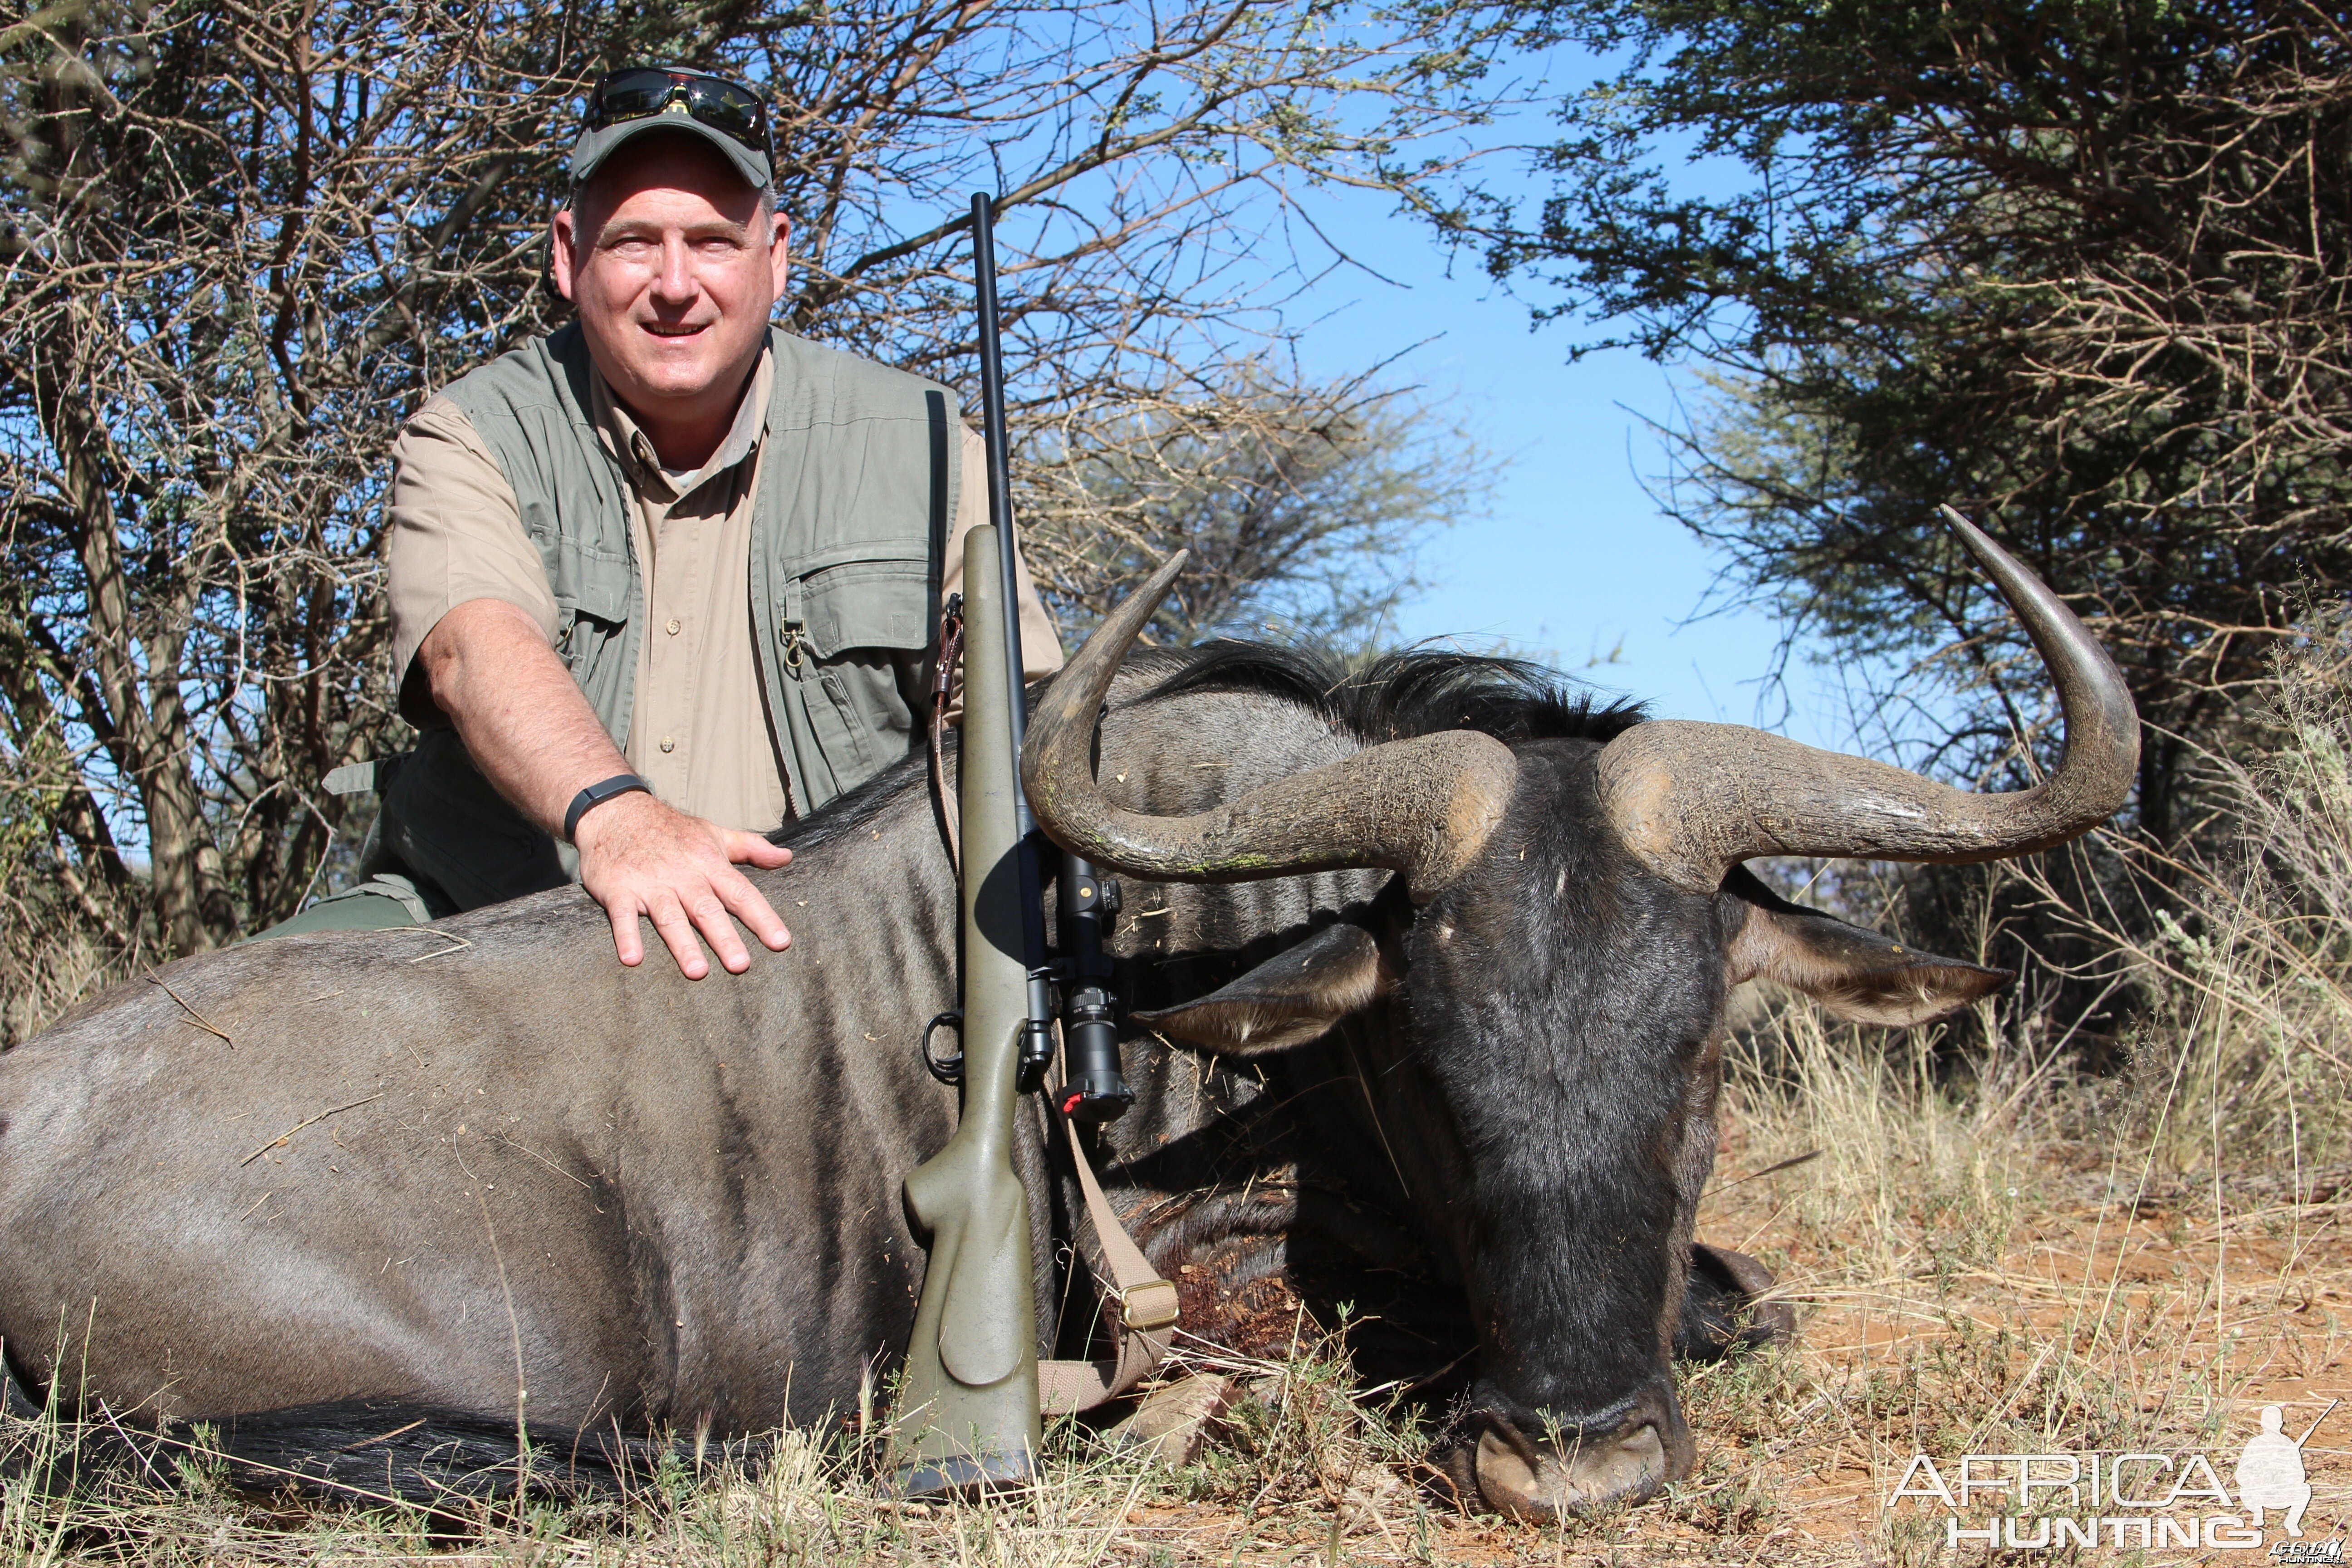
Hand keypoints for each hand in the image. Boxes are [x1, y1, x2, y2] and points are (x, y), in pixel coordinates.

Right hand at [572, 791, 792, 977]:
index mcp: (709, 863)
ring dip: (682, 943)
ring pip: (670, 916)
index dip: (762, 917)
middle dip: (724, 937)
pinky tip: (633, 958)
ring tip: (697, 971)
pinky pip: (622, 915)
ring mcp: (649, 883)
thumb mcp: (714, 833)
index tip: (781, 942)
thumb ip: (751, 848)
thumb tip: (786, 858)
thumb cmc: (671, 830)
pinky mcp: (618, 889)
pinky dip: (626, 935)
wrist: (616, 810)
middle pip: (707, 909)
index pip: (741, 892)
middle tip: (740, 965)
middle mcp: (682, 875)